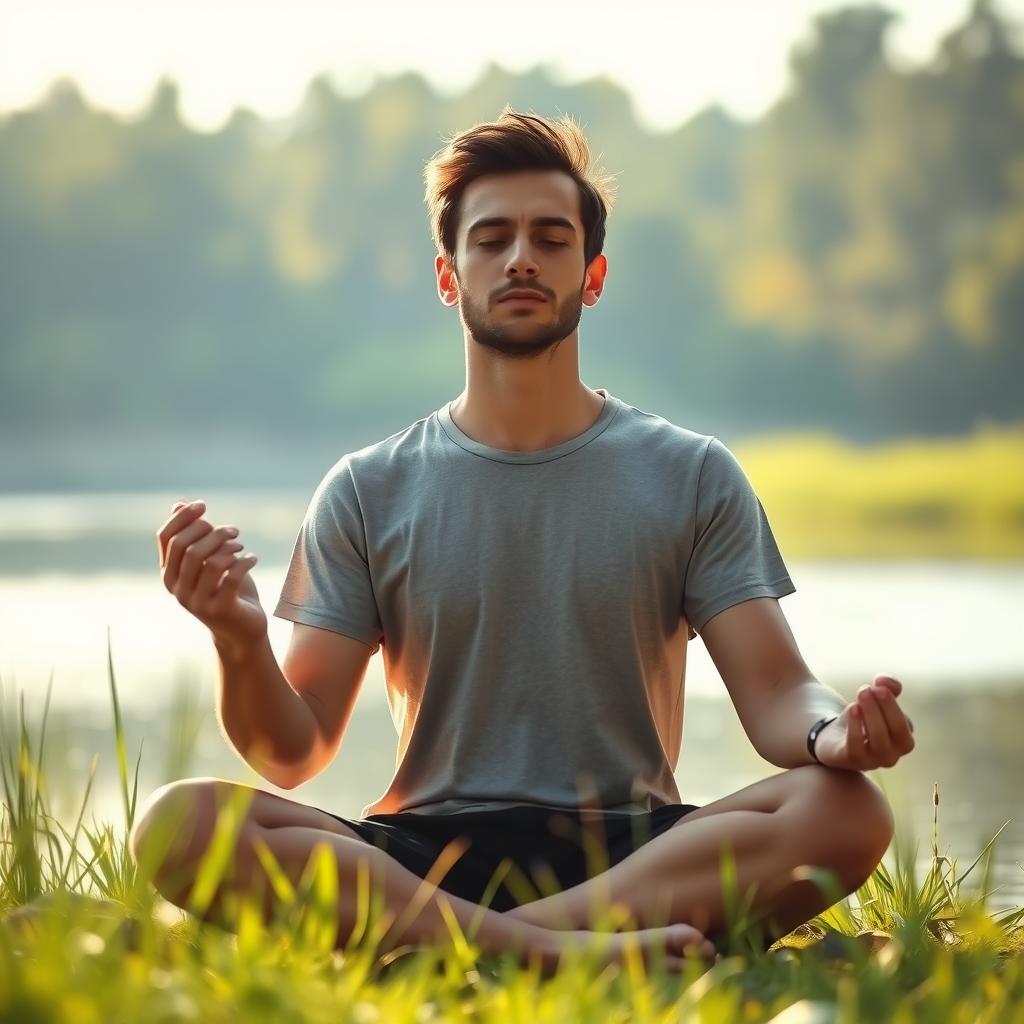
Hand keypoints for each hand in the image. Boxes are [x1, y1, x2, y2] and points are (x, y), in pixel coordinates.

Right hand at [157, 499, 266, 652]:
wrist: (242, 629)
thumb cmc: (226, 589)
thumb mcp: (211, 559)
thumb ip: (195, 535)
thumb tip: (178, 504)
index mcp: (170, 574)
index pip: (166, 538)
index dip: (183, 517)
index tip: (202, 505)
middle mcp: (177, 589)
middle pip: (188, 547)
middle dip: (212, 532)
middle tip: (233, 530)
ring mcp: (197, 602)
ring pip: (210, 561)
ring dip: (229, 546)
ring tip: (241, 545)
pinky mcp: (220, 610)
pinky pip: (232, 577)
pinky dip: (244, 562)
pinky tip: (252, 558)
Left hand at [814, 675, 914, 770]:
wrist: (831, 738)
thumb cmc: (860, 718)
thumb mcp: (875, 699)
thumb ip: (886, 687)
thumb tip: (883, 681)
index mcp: (901, 740)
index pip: (904, 724)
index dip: (892, 703)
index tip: (878, 683)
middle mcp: (891, 754)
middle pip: (897, 732)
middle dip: (886, 707)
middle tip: (870, 688)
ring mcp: (872, 760)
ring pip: (879, 739)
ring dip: (871, 713)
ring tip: (862, 693)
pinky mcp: (851, 759)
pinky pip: (856, 745)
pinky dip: (856, 726)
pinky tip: (853, 708)